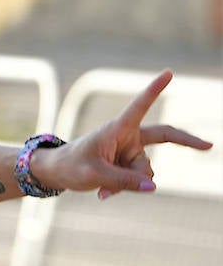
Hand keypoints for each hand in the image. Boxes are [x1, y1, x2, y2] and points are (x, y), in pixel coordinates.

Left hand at [36, 70, 213, 198]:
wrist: (58, 173)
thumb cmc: (71, 166)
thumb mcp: (94, 175)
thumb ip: (123, 181)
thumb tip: (153, 187)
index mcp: (118, 128)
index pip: (139, 106)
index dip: (154, 90)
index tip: (168, 73)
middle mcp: (128, 137)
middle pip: (165, 136)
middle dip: (186, 142)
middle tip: (209, 146)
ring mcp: (130, 151)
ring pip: (145, 170)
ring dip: (129, 183)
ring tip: (104, 189)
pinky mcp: (128, 164)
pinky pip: (138, 180)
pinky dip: (124, 187)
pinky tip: (105, 192)